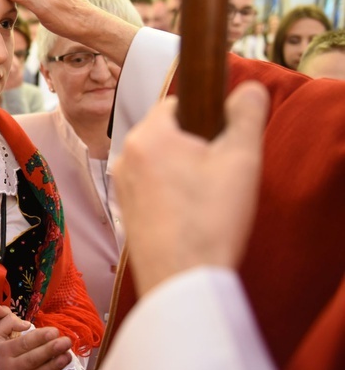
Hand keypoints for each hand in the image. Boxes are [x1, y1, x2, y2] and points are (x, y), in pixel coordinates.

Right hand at [0, 303, 71, 369]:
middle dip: (51, 350)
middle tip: (66, 341)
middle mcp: (9, 368)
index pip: (24, 343)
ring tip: (67, 355)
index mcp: (3, 351)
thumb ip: (7, 321)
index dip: (40, 337)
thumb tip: (25, 323)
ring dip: (55, 364)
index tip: (54, 331)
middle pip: (33, 359)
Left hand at [112, 81, 269, 295]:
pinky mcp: (125, 211)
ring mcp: (121, 186)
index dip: (204, 117)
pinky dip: (170, 194)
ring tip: (205, 199)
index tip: (221, 141)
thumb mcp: (241, 159)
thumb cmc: (208, 220)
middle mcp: (125, 157)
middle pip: (166, 133)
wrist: (180, 279)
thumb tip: (248, 90)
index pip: (175, 103)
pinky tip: (191, 216)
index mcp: (148, 136)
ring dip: (181, 171)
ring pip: (158, 162)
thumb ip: (247, 115)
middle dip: (193, 146)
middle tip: (218, 174)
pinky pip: (150, 188)